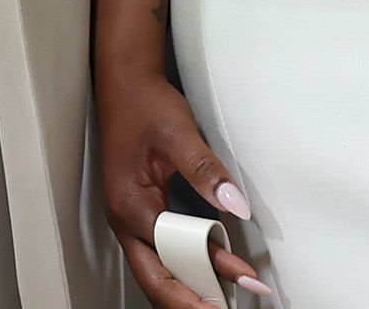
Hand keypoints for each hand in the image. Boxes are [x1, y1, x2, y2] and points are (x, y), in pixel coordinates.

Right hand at [96, 62, 270, 303]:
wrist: (123, 82)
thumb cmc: (145, 104)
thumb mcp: (178, 132)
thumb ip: (205, 170)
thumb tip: (236, 204)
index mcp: (130, 204)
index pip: (172, 252)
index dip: (210, 268)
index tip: (245, 278)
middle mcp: (124, 220)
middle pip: (155, 279)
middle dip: (190, 300)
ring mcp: (128, 219)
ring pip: (155, 271)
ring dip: (188, 288)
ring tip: (222, 301)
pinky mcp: (138, 212)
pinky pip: (159, 253)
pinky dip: (182, 269)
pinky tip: (207, 274)